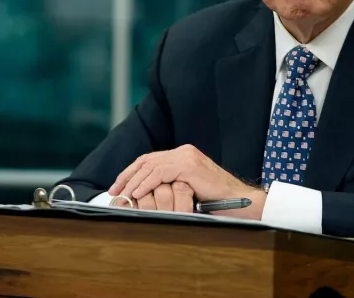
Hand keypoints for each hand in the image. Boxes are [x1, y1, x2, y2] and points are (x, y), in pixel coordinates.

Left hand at [109, 145, 265, 219]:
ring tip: (122, 194)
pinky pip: (160, 172)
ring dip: (133, 180)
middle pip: (147, 160)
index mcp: (184, 155)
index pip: (150, 160)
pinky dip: (146, 182)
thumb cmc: (215, 201)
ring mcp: (187, 156)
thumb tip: (144, 195)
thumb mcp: (187, 190)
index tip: (119, 186)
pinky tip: (137, 193)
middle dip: (128, 175)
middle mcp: (184, 151)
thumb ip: (171, 185)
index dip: (132, 172)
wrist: (239, 201)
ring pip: (151, 165)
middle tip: (114, 190)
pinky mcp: (189, 165)